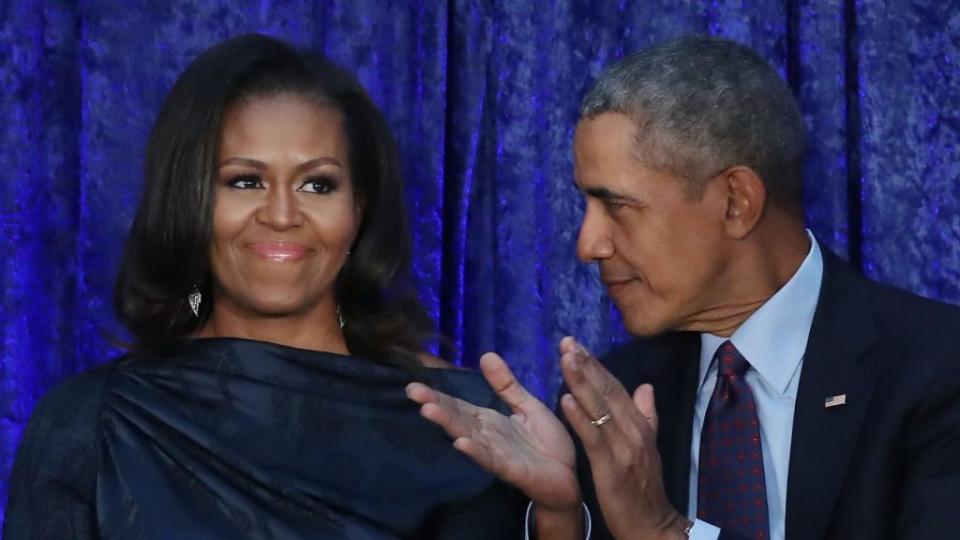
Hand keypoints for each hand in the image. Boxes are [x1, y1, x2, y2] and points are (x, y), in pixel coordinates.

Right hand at [405, 352, 580, 512]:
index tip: (413, 384)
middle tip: (412, 391)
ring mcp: (496, 453)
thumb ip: (506, 384)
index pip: (458, 405)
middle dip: (435, 405)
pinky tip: (460, 443)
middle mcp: (487, 436)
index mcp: (489, 420)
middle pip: (457, 418)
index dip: (437, 395)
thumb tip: (486, 355)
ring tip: (428, 411)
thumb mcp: (527, 405)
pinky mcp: (511, 470)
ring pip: (468, 436)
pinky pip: (491, 459)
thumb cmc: (547, 443)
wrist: (570, 476)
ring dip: (449, 424)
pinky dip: (475, 452)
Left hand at [558, 337, 689, 539]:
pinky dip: (580, 418)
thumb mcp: (648, 447)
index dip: (596, 365)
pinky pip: (593, 438)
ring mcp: (623, 448)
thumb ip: (646, 416)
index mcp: (639, 425)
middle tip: (567, 342)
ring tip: (565, 359)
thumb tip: (645, 387)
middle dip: (586, 365)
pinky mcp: (611, 467)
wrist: (652, 523)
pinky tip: (566, 400)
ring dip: (581, 382)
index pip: (615, 388)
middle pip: (607, 391)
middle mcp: (633, 431)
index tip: (577, 345)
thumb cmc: (644, 487)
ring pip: (600, 409)